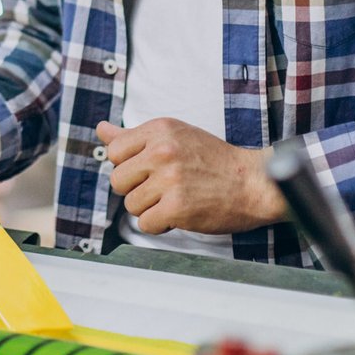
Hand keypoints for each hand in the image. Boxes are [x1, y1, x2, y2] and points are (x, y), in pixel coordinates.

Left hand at [96, 118, 286, 234]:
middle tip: (163, 188)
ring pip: (131, 205)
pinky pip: (146, 224)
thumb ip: (134, 136)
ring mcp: (169, 179)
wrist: (253, 182)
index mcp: (160, 130)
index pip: (114, 152)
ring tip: (175, 199)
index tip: (149, 170)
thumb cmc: (214, 160)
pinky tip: (180, 213)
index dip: (128, 167)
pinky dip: (161, 225)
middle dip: (136, 190)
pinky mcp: (177, 207)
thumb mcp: (174, 136)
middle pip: (117, 181)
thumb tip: (101, 129)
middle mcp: (162, 151)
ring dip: (150, 209)